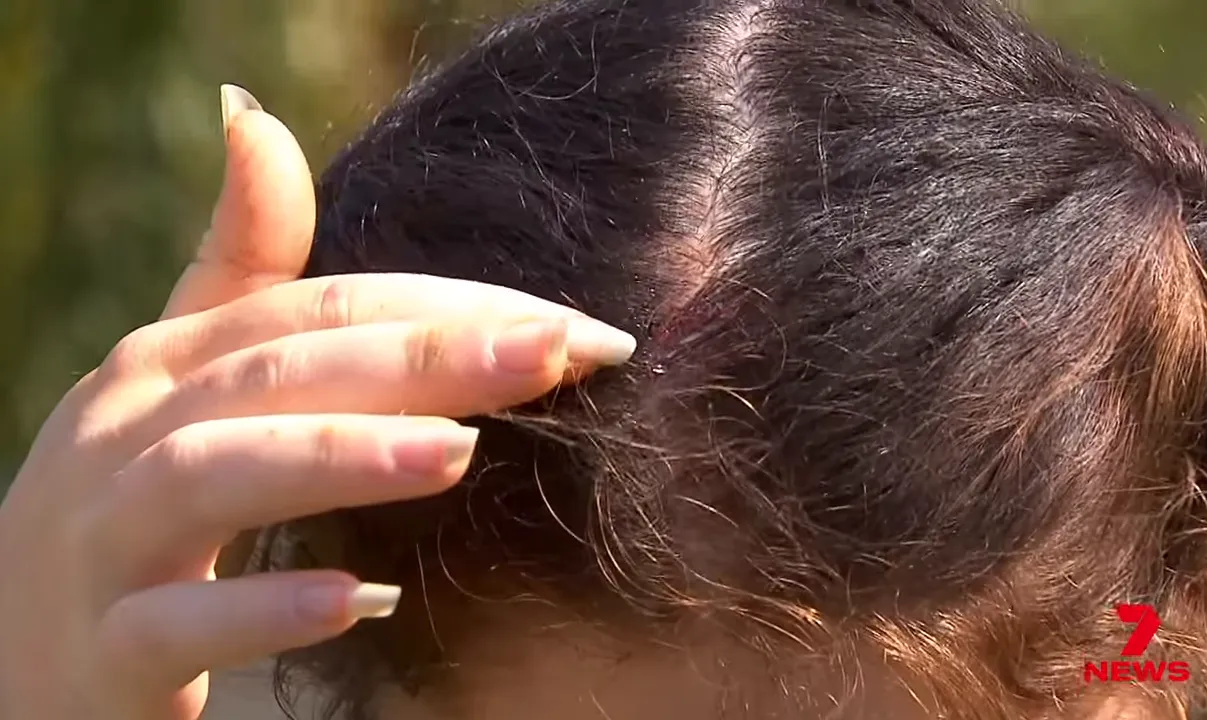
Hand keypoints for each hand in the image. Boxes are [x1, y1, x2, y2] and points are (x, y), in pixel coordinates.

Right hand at [0, 87, 635, 719]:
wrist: (11, 652)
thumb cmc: (130, 503)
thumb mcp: (178, 376)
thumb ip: (238, 266)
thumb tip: (254, 114)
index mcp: (167, 363)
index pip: (319, 311)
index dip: (447, 310)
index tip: (577, 328)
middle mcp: (124, 431)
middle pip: (279, 368)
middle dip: (422, 357)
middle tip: (552, 356)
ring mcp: (102, 540)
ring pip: (215, 473)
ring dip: (340, 455)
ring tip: (460, 454)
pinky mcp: (100, 651)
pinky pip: (174, 625)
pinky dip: (262, 610)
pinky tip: (363, 600)